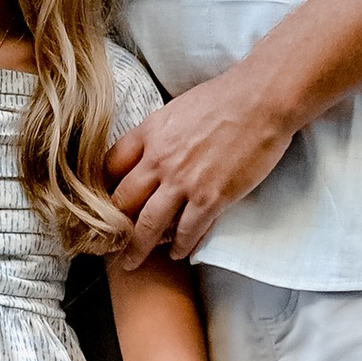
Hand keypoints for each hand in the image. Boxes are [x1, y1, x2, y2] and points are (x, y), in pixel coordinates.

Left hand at [106, 63, 295, 258]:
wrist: (262, 100)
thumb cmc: (225, 98)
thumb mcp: (177, 109)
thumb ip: (160, 133)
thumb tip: (151, 149)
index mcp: (148, 133)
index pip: (110, 166)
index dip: (102, 188)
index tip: (100, 204)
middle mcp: (158, 159)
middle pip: (122, 200)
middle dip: (112, 226)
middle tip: (107, 243)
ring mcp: (183, 181)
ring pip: (148, 224)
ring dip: (137, 248)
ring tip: (132, 262)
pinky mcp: (210, 197)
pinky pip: (188, 230)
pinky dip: (181, 246)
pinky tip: (177, 254)